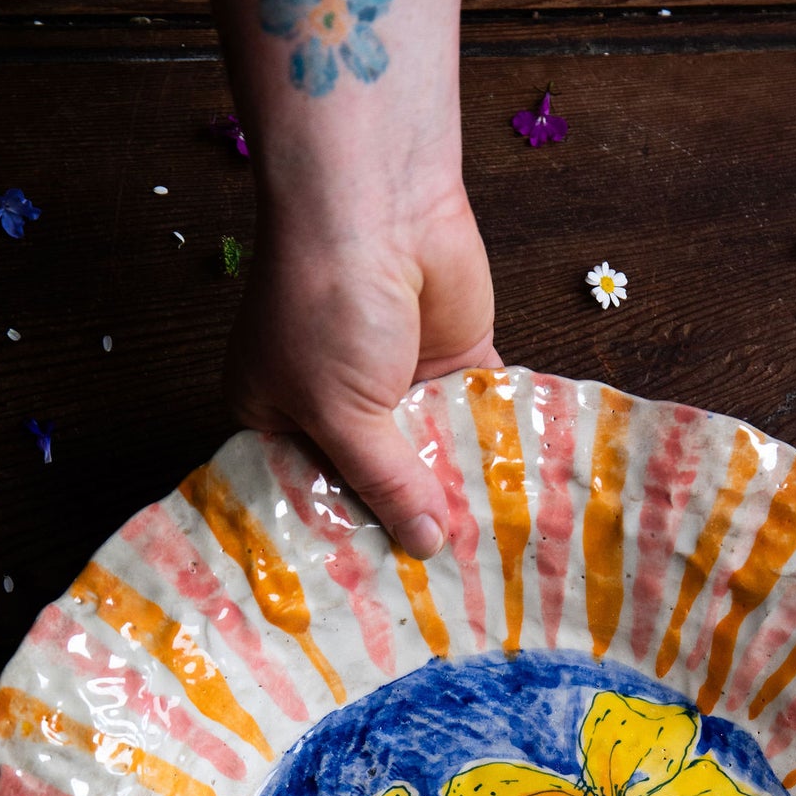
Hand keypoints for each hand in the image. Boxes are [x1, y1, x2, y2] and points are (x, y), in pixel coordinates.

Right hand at [224, 183, 499, 558]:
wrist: (379, 198)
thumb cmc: (326, 300)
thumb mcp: (340, 411)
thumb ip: (385, 483)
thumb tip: (425, 545)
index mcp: (279, 413)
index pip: (314, 495)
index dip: (345, 540)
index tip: (378, 597)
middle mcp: (337, 403)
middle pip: (378, 481)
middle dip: (408, 525)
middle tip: (440, 593)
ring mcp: (399, 381)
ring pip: (433, 454)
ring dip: (457, 494)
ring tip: (486, 562)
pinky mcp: (455, 360)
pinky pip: (478, 419)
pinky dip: (496, 451)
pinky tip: (517, 504)